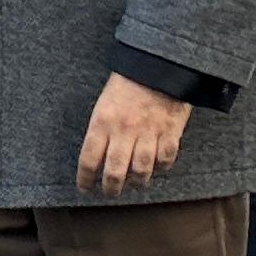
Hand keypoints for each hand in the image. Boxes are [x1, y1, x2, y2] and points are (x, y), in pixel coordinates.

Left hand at [75, 71, 192, 196]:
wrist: (159, 63)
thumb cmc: (128, 81)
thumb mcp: (104, 101)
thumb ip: (101, 128)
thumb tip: (97, 153)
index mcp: (103, 122)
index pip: (89, 159)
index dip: (85, 178)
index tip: (84, 187)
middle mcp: (124, 131)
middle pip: (115, 171)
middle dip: (110, 188)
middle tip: (109, 192)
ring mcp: (149, 132)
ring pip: (141, 171)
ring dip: (136, 182)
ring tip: (133, 184)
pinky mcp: (171, 131)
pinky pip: (166, 159)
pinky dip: (161, 168)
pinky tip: (156, 168)